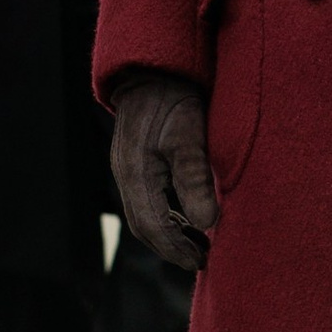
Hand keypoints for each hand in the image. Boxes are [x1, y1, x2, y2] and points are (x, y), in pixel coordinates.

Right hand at [109, 72, 217, 269]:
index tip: (202, 262)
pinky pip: (145, 201)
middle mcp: (125, 173)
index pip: (152, 224)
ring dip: (169, 235)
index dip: (176, 248)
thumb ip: (194, 178)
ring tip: (200, 245)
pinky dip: (166, 218)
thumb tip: (206, 222)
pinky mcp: (134, 163)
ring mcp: (126, 168)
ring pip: (143, 216)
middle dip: (171, 248)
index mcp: (135, 171)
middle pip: (143, 226)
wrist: (156, 69)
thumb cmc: (175, 99)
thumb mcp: (190, 135)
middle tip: (202, 260)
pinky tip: (188, 220)